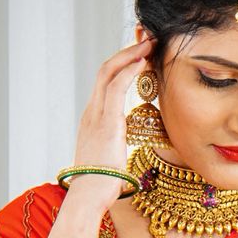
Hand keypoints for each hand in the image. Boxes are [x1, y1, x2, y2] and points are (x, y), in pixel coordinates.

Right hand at [67, 35, 155, 208]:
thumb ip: (116, 147)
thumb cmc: (101, 184)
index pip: (105, 81)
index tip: (140, 54)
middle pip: (105, 70)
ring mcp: (96, 116)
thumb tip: (123, 150)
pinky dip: (129, 71)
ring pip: (109, 72)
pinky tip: (143, 61)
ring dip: (131, 55)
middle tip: (147, 40)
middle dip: (127, 52)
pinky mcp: (106, 123)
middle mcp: (91, 112)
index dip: (122, 64)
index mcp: (92, 119)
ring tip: (150, 44)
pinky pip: (116, 88)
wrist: (88, 197)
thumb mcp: (109, 158)